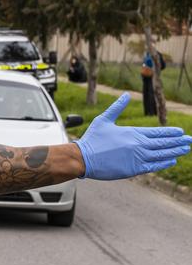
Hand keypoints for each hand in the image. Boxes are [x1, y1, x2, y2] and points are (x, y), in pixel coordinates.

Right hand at [75, 93, 191, 179]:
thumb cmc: (92, 139)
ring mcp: (137, 158)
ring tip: (185, 149)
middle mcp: (138, 145)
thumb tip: (126, 94)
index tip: (181, 132)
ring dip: (175, 152)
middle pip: (163, 143)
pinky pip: (153, 166)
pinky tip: (172, 161)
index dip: (170, 132)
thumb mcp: (103, 119)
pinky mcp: (133, 169)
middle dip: (178, 141)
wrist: (83, 158)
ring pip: (161, 154)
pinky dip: (164, 163)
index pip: (157, 132)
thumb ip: (117, 107)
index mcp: (132, 132)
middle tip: (190, 140)